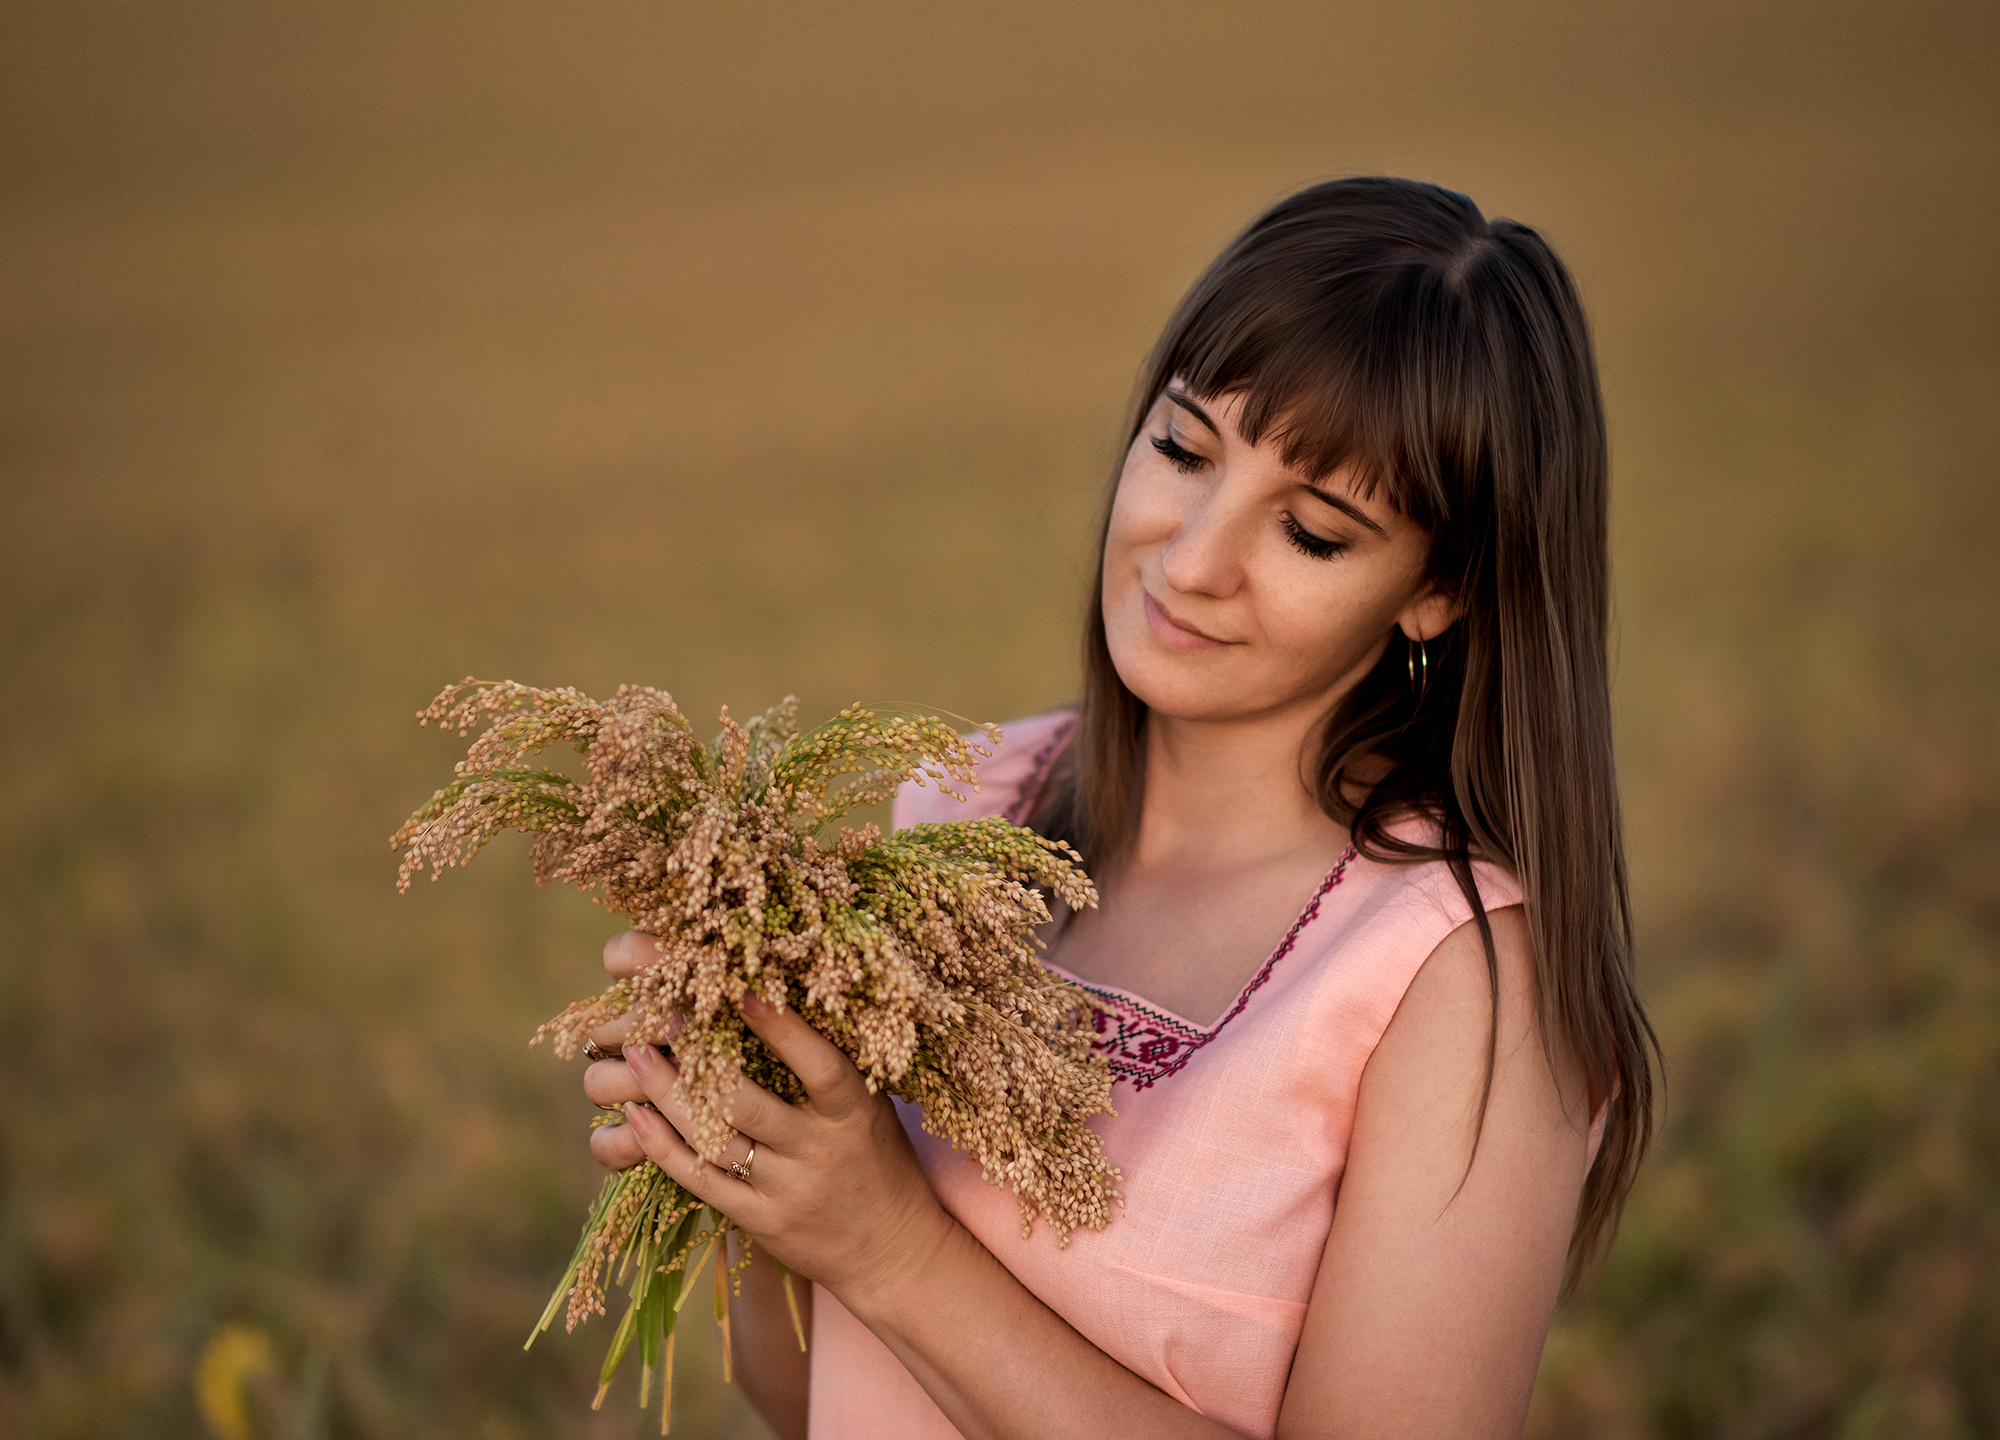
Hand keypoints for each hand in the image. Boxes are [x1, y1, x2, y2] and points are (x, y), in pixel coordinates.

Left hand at [579, 932, 956, 1302]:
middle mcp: (819, 1152)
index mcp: (855, 1114)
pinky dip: (662, 1147)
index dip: (783, 1029)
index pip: (820, 1067)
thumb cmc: (878, 1158)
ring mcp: (786, 1191)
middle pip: (747, 1106)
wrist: (891, 1251)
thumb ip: (834, 1065)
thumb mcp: (872, 1106)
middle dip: (698, 1060)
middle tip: (659, 1016)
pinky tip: (635, 1114)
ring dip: (666, 1095)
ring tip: (634, 1054)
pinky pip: (700, 1182)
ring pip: (713, 1141)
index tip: (743, 988)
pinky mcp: (759, 1221)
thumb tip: (779, 994)